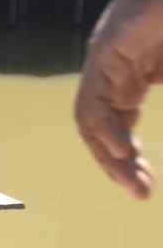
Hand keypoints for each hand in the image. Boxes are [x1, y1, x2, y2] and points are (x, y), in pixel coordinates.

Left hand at [75, 0, 162, 199]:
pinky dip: (104, 128)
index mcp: (132, 76)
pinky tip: (122, 149)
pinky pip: (94, 99)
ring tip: (130, 179)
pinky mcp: (105, 54)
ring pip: (91, 120)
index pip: (118, 126)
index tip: (145, 186)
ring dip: (108, 154)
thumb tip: (160, 89)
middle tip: (138, 193)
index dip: (129, 159)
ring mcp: (106, 64)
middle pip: (100, 129)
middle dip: (117, 165)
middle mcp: (112, 73)